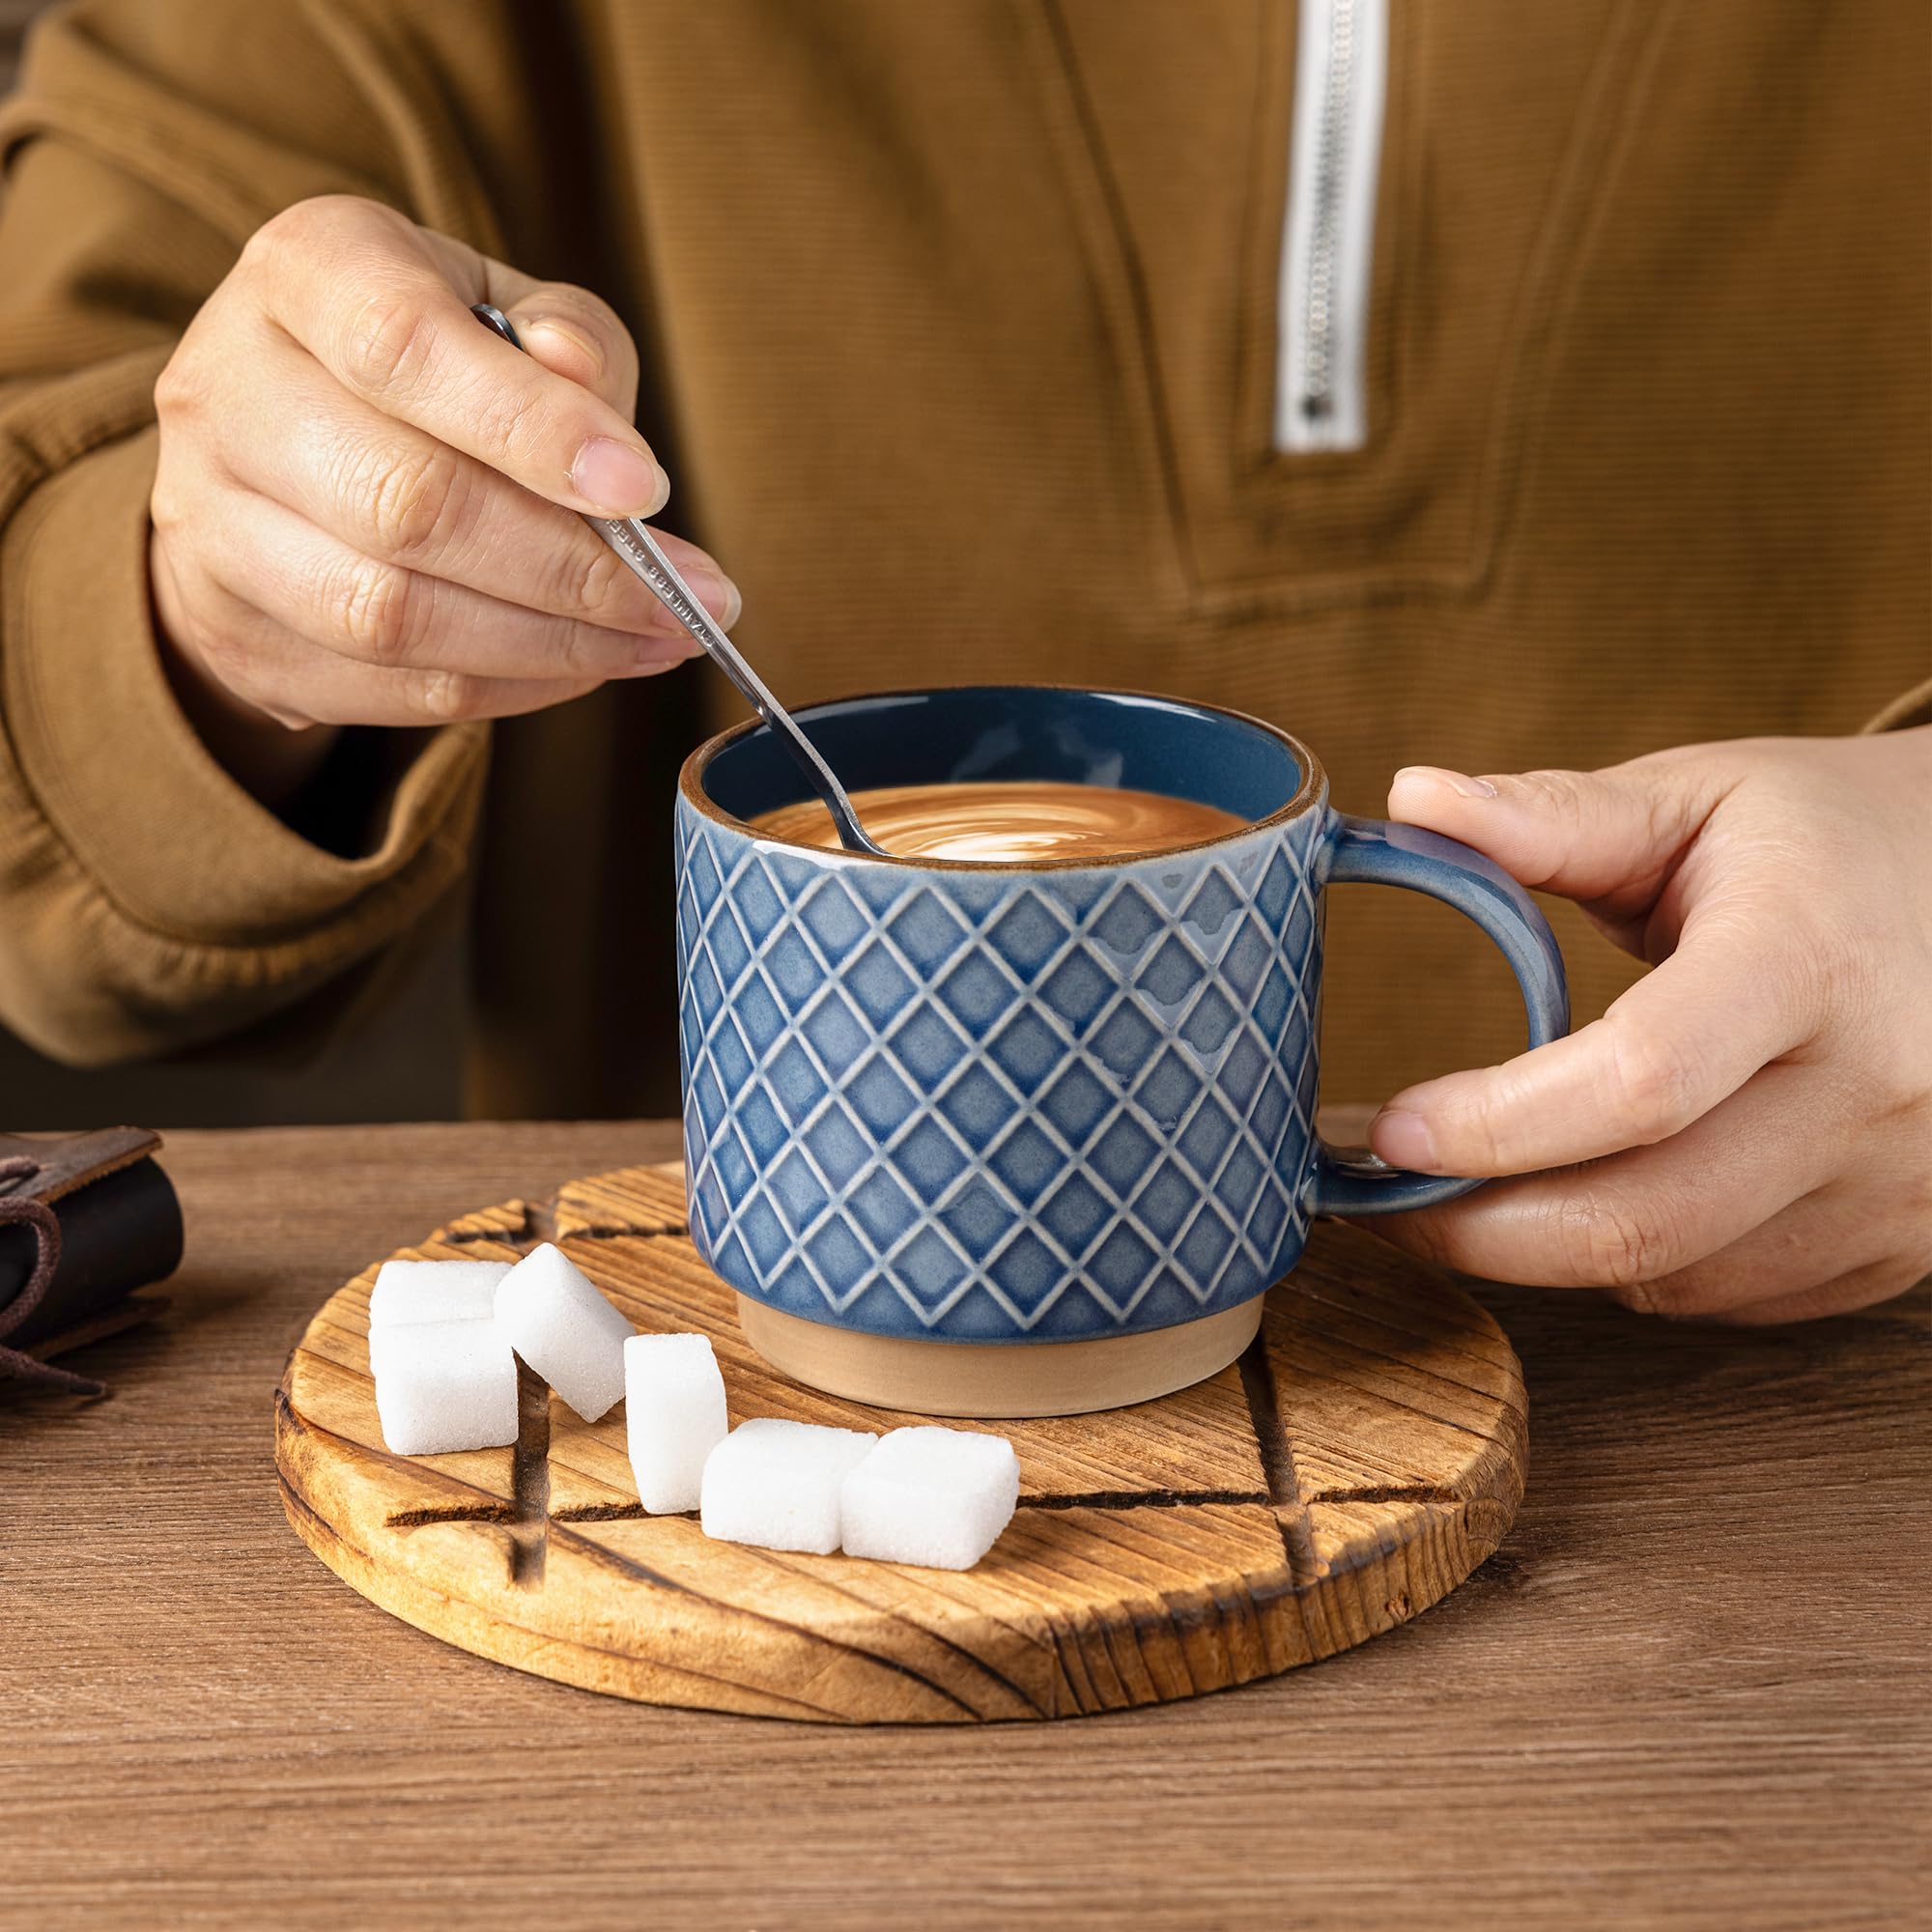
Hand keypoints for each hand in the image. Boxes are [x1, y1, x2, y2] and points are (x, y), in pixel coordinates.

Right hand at [148, 195, 736, 801]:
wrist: (274, 450)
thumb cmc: (426, 368)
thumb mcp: (503, 309)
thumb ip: (569, 340)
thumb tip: (583, 383)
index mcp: (305, 272)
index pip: (403, 346)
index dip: (532, 427)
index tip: (646, 490)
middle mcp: (226, 391)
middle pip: (408, 504)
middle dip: (573, 568)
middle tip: (689, 597)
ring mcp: (210, 524)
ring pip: (393, 616)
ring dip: (552, 644)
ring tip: (658, 639)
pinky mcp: (235, 633)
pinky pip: (391, 687)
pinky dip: (510, 688)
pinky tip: (587, 665)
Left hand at [1364, 728, 1931, 1322]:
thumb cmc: (1831, 838)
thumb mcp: (1701, 799)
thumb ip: (1554, 816)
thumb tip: (1411, 796)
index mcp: (1809, 958)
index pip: (1639, 1082)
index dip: (1494, 1125)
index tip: (1389, 1128)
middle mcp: (1874, 1090)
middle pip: (1642, 1220)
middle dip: (1478, 1230)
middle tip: (1381, 1197)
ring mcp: (1900, 1185)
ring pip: (1673, 1276)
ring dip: (1544, 1251)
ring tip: (1467, 1189)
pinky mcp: (1902, 1246)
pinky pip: (1728, 1294)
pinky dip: (1634, 1263)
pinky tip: (1589, 1194)